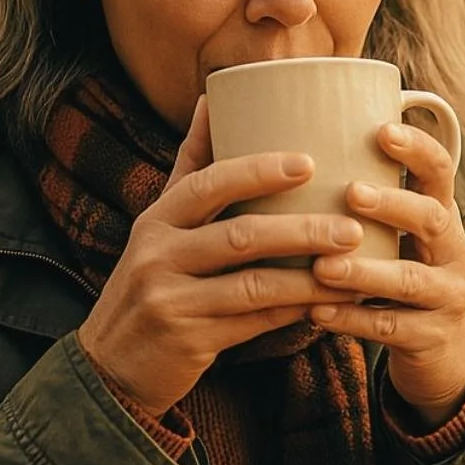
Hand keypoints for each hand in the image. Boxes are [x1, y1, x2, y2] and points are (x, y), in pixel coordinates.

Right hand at [76, 96, 363, 417]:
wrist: (110, 365)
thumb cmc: (153, 282)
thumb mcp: (160, 224)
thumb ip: (192, 167)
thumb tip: (213, 98)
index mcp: (156, 219)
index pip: (207, 184)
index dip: (257, 171)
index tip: (310, 163)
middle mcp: (157, 255)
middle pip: (239, 234)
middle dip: (302, 229)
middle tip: (353, 226)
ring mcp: (171, 300)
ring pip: (253, 284)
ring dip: (310, 277)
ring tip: (354, 268)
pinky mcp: (188, 340)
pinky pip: (254, 322)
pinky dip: (296, 311)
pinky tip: (331, 304)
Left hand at [308, 120, 464, 428]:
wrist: (442, 351)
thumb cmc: (400, 275)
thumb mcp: (398, 236)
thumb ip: (368, 201)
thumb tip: (298, 143)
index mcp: (442, 216)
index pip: (440, 171)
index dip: (416, 149)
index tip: (381, 131)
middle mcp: (453, 250)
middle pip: (432, 218)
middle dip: (392, 204)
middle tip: (350, 193)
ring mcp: (446, 295)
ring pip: (410, 279)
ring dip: (366, 271)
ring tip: (323, 267)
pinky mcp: (431, 337)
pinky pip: (389, 327)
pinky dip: (351, 320)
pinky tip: (315, 312)